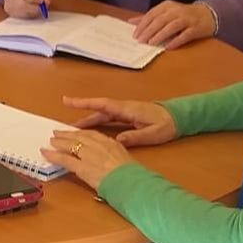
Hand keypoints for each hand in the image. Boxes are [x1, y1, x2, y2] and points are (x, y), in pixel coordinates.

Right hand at [3, 0, 52, 18]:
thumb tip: (46, 3)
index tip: (42, 0)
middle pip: (21, 4)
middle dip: (35, 9)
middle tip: (42, 9)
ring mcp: (8, 0)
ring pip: (21, 12)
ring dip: (32, 13)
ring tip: (38, 8)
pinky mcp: (8, 9)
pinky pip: (19, 16)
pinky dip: (27, 15)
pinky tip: (31, 10)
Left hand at [42, 127, 132, 190]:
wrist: (130, 183)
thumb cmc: (132, 176)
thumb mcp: (126, 160)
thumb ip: (116, 156)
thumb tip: (110, 160)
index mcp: (111, 143)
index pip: (92, 134)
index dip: (81, 133)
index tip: (75, 132)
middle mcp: (98, 145)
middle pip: (79, 137)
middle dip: (67, 134)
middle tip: (58, 133)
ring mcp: (89, 155)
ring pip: (70, 145)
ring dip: (59, 142)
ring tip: (51, 141)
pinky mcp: (82, 166)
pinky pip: (64, 159)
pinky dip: (53, 155)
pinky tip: (46, 152)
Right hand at [61, 97, 176, 145]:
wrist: (180, 117)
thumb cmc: (168, 124)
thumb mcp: (154, 133)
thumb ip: (136, 136)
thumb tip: (118, 140)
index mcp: (128, 109)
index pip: (103, 105)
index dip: (85, 103)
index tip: (68, 101)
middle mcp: (123, 108)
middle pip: (98, 110)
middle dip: (80, 113)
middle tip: (63, 122)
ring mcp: (125, 112)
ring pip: (102, 115)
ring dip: (88, 120)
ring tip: (72, 130)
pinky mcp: (127, 116)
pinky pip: (108, 118)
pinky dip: (97, 122)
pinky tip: (90, 130)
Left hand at [130, 0, 214, 48]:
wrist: (208, 15)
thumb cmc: (182, 15)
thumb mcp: (165, 13)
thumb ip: (149, 17)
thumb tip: (131, 22)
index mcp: (167, 6)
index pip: (152, 14)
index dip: (143, 24)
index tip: (135, 35)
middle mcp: (177, 11)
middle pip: (160, 20)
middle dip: (149, 31)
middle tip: (140, 41)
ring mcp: (187, 19)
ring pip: (172, 26)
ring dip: (160, 35)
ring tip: (151, 43)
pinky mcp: (196, 28)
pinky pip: (185, 35)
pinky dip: (176, 41)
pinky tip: (168, 47)